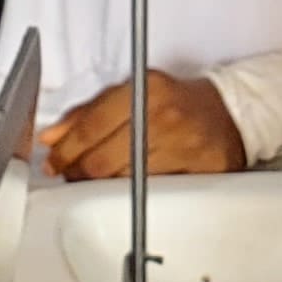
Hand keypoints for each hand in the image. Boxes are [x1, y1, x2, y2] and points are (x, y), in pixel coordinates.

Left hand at [46, 70, 246, 179]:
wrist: (229, 113)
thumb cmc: (176, 102)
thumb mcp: (131, 92)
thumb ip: (88, 112)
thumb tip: (51, 137)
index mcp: (147, 89)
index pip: (92, 126)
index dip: (65, 150)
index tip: (54, 161)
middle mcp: (164, 116)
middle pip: (103, 159)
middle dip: (78, 172)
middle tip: (71, 174)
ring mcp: (183, 145)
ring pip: (124, 181)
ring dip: (101, 185)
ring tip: (96, 179)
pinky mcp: (197, 171)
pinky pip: (152, 192)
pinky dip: (133, 192)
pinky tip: (127, 185)